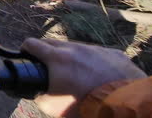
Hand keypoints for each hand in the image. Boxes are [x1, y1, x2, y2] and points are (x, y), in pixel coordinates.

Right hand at [21, 38, 145, 117]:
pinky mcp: (114, 53)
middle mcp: (75, 48)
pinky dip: (93, 62)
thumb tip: (38, 90)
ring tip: (76, 74)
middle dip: (47, 52)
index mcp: (57, 58)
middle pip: (53, 43)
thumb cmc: (86, 108)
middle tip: (49, 67)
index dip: (25, 50)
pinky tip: (97, 76)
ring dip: (71, 57)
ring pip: (76, 48)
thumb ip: (40, 94)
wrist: (126, 106)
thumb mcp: (53, 107)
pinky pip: (98, 54)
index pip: (32, 43)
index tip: (26, 57)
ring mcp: (96, 49)